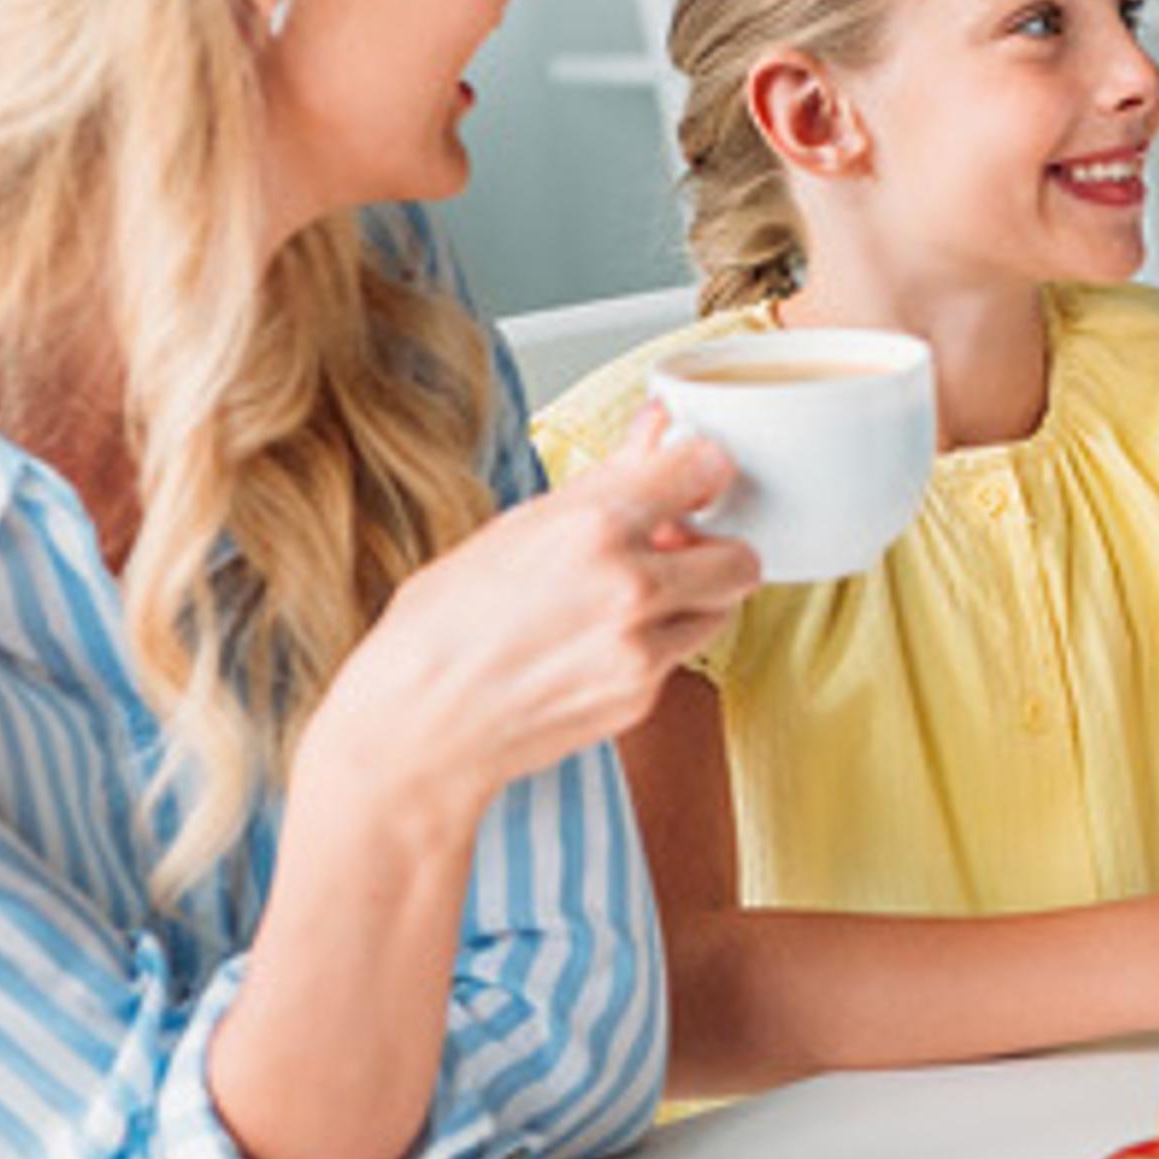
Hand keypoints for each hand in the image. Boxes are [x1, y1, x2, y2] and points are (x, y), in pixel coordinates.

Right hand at [302, 409, 760, 821]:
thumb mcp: (514, 528)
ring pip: (721, 611)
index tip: (691, 475)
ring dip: (693, 599)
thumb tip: (657, 429)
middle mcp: (631, 589)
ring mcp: (642, 651)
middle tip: (673, 548)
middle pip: (740, 557)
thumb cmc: (442, 626)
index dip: (701, 470)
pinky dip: (658, 645)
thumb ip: (604, 480)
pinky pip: (680, 657)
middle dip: (713, 550)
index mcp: (594, 528)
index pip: (706, 469)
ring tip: (634, 598)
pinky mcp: (643, 699)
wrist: (417, 730)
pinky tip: (603, 643)